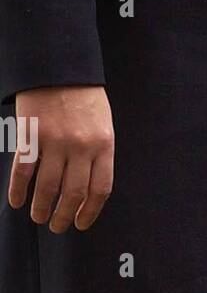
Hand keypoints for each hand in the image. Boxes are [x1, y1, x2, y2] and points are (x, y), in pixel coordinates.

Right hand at [8, 86, 113, 231]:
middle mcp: (81, 147)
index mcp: (104, 145)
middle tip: (57, 227)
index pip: (100, 189)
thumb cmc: (84, 96)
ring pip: (47, 187)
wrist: (60, 66)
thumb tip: (88, 189)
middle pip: (73, 193)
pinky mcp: (31, 135)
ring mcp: (55, 141)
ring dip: (41, 208)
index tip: (81, 223)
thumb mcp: (103, 124)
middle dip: (64, 216)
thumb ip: (98, 154)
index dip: (90, 212)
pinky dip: (18, 190)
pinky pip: (23, 170)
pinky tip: (16, 202)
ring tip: (38, 217)